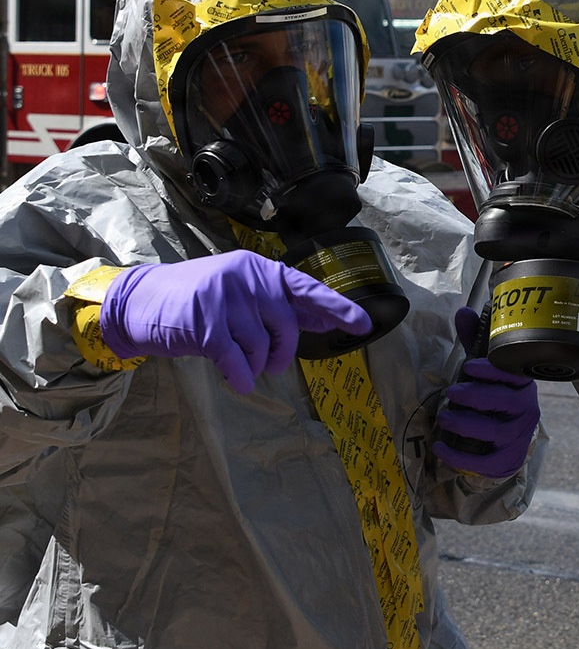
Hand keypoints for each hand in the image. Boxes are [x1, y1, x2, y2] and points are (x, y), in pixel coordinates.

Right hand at [100, 250, 371, 392]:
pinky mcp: (206, 325)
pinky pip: (238, 364)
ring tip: (237, 359)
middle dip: (281, 353)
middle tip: (267, 360)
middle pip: (287, 328)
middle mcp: (247, 278)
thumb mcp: (242, 293)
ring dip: (254, 365)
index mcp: (260, 270)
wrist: (143, 303)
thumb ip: (280, 304)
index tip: (363, 324)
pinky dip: (241, 377)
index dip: (338, 308)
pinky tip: (237, 378)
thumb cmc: (197, 301)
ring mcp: (225, 300)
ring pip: (262, 349)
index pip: (307, 288)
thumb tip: (323, 317)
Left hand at [433, 306, 539, 478]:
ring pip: (496, 431)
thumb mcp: (485, 371)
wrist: (507, 445)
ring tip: (445, 419)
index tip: (469, 367)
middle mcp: (525, 409)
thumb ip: (475, 342)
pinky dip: (460, 456)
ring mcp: (518, 436)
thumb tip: (464, 312)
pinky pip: (486, 461)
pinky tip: (440, 447)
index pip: (512, 374)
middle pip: (504, 402)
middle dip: (475, 396)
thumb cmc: (494, 400)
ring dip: (466, 424)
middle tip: (451, 393)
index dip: (492, 370)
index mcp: (521, 384)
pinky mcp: (507, 460)